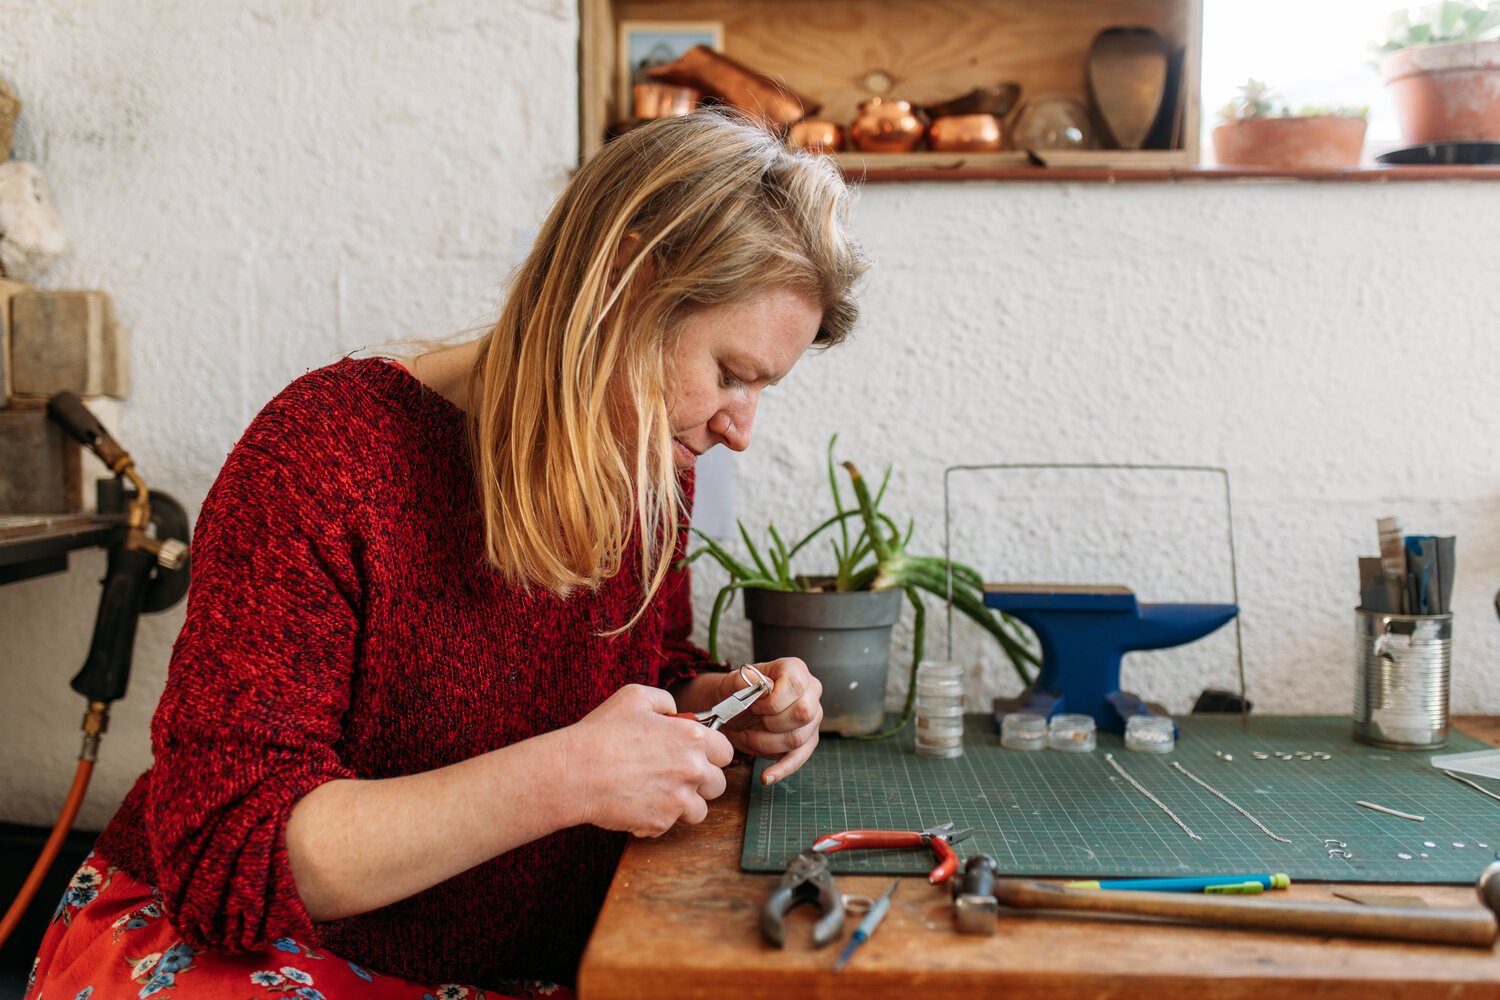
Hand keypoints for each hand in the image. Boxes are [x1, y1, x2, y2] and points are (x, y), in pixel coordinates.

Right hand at [561, 684, 733, 837]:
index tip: (698, 756)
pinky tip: (637, 804)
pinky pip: (670, 826)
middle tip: (676, 776)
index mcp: (691, 738)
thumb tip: (676, 713)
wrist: (576, 772)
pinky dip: (657, 819)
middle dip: (701, 782)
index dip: (712, 754)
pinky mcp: (661, 823)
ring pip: (699, 811)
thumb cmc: (602, 732)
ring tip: (657, 793)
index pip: (726, 752)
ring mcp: (678, 800)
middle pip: (718, 785)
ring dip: (683, 805)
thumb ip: (665, 702)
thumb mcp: (635, 697)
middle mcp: (692, 770)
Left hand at [716, 658, 821, 785]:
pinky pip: (798, 759)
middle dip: (771, 722)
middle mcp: (810, 692)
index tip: (755, 705)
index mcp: (795, 670)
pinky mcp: (807, 742)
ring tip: (750, 735)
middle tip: (755, 718)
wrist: (732, 711)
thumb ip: (743, 680)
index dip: (772, 700)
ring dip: (766, 742)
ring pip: (797, 738)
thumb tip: (759, 683)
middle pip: (804, 713)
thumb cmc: (735, 693)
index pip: (795, 685)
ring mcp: (812, 718)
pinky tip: (766, 777)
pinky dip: (781, 770)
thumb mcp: (731, 682)